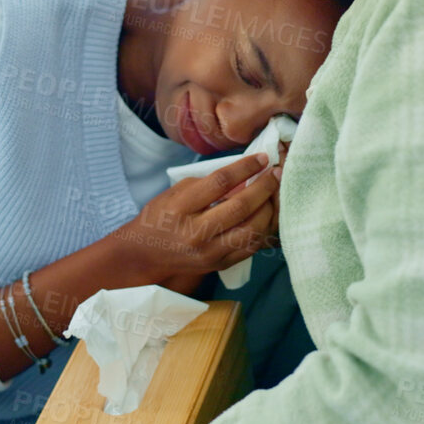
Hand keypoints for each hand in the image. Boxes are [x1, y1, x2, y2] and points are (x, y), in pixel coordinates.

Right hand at [111, 154, 279, 283]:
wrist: (146, 254)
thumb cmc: (161, 216)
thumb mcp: (177, 192)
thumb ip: (209, 184)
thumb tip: (245, 175)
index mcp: (181, 208)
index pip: (221, 182)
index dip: (245, 167)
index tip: (262, 158)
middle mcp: (196, 232)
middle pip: (241, 207)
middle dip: (264, 187)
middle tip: (276, 173)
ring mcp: (210, 252)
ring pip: (252, 230)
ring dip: (270, 209)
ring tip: (275, 193)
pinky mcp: (220, 264)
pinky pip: (252, 246)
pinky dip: (264, 228)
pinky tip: (268, 214)